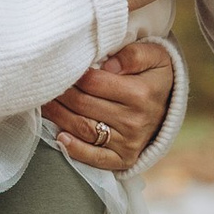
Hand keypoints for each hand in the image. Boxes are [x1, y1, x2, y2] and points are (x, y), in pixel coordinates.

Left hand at [47, 37, 174, 173]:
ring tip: (45, 104)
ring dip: (58, 117)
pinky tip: (60, 138)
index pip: (93, 82)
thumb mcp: (154, 56)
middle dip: (60, 93)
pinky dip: (75, 150)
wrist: (169, 107)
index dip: (72, 74)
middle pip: (83, 105)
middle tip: (45, 85)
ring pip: (84, 129)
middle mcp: (135, 120)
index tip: (60, 68)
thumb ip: (133, 54)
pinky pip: (95, 157)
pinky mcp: (124, 159)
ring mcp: (130, 142)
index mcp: (141, 93)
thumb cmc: (154, 77)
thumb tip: (107, 65)